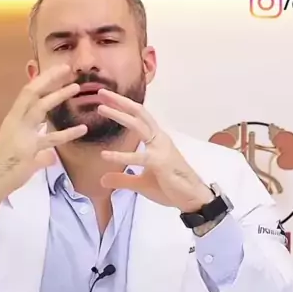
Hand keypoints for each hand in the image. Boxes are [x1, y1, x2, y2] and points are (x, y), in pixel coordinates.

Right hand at [0, 65, 85, 233]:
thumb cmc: (4, 168)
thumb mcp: (20, 154)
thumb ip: (38, 152)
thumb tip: (50, 155)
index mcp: (12, 120)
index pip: (26, 93)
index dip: (41, 80)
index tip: (55, 71)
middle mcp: (15, 122)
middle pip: (32, 93)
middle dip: (49, 79)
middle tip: (66, 69)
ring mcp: (21, 135)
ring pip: (40, 109)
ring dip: (58, 96)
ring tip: (75, 88)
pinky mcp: (28, 150)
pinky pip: (51, 139)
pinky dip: (68, 133)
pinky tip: (82, 129)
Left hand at [96, 89, 212, 212]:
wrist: (192, 199)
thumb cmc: (171, 187)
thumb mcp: (141, 183)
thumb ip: (122, 179)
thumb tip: (103, 179)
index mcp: (156, 140)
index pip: (139, 118)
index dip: (123, 106)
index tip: (105, 99)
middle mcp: (159, 139)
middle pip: (139, 113)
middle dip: (120, 101)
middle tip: (101, 92)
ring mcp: (161, 149)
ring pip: (138, 126)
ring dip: (119, 115)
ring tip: (100, 108)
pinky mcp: (160, 163)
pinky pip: (138, 157)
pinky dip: (121, 156)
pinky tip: (105, 155)